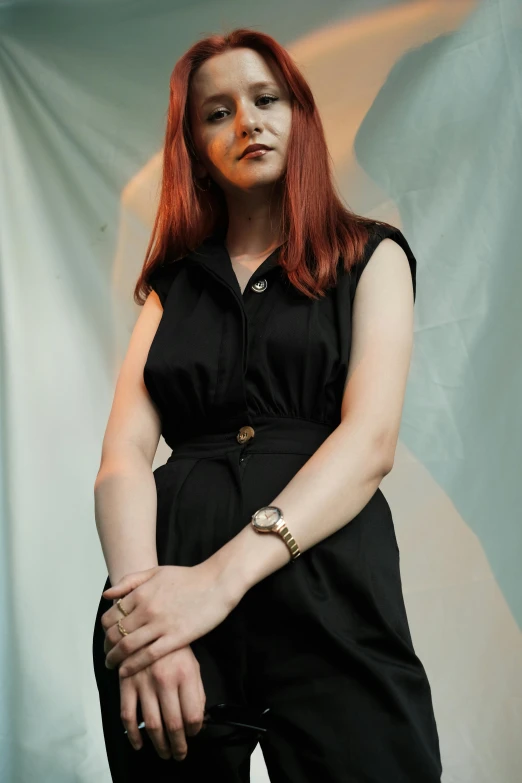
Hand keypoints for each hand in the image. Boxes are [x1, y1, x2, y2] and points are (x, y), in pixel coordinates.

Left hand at [101, 562, 238, 676]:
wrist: (216, 583)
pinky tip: (125, 671)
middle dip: (107, 647)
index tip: (106, 636)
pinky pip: (147, 655)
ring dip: (115, 658)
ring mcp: (160, 625)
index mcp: (141, 593)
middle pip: (116, 633)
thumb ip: (130, 581)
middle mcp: (147, 609)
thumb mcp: (156, 572)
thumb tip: (107, 596)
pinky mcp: (175, 638)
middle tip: (107, 654)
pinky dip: (132, 665)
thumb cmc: (188, 578)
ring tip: (112, 664)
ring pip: (127, 646)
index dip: (105, 629)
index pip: (111, 616)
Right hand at [120, 644, 205, 761]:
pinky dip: (133, 734)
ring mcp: (144, 682)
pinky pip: (127, 715)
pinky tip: (139, 743)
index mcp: (186, 673)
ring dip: (159, 745)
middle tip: (179, 754)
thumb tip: (198, 721)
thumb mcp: (193, 664)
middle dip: (178, 745)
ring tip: (165, 753)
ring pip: (152, 724)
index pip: (193, 713)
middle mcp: (165, 680)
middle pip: (173, 724)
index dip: (195, 730)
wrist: (147, 625)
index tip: (194, 733)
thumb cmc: (173, 647)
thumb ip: (197, 692)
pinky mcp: (126, 683)